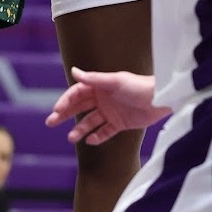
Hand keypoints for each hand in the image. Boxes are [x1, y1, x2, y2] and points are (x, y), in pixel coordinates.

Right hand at [46, 68, 169, 144]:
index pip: (78, 92)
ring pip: (90, 121)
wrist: (162, 100)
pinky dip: (97, 136)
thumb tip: (74, 70)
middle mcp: (104, 98)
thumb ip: (94, 78)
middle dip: (65, 114)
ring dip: (80, 129)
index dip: (66, 100)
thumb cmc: (139, 87)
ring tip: (71, 138)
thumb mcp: (115, 81)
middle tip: (50, 123)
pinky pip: (105, 131)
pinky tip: (90, 140)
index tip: (57, 110)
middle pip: (80, 107)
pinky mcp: (120, 123)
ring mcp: (111, 111)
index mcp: (101, 85)